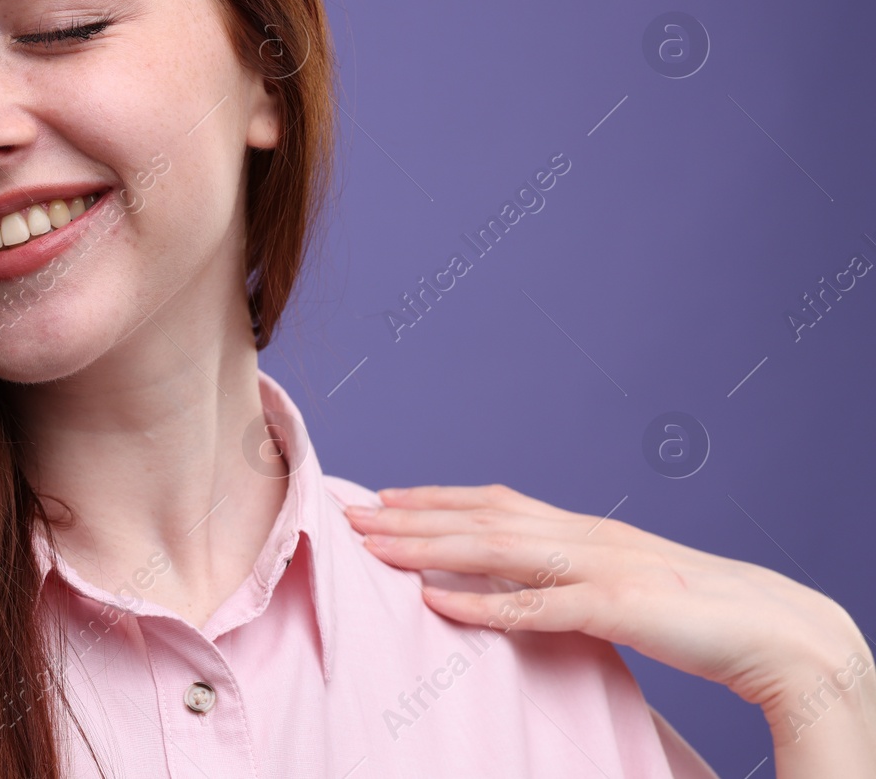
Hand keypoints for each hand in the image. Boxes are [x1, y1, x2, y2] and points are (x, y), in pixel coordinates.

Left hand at [341, 485, 871, 731]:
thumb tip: (518, 580)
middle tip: (348, 515)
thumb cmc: (698, 612)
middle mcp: (583, 536)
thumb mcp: (621, 581)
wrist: (776, 628)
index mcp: (585, 529)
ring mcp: (598, 568)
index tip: (383, 496)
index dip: (434, 497)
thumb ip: (571, 573)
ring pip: (494, 550)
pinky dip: (482, 604)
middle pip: (478, 519)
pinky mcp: (615, 608)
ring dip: (426, 546)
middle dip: (409, 516)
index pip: (494, 502)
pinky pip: (536, 607)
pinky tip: (436, 604)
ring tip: (371, 546)